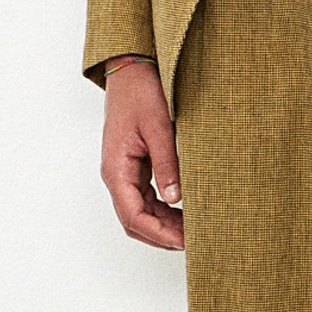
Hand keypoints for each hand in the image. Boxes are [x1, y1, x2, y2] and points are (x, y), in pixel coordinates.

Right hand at [101, 61, 184, 250]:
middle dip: (162, 236)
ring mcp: (124, 172)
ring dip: (164, 225)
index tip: (185, 242)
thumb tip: (175, 198)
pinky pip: (146, 198)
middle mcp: (116, 175)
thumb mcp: (160, 127)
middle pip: (134, 221)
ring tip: (194, 230)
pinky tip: (185, 212)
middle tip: (195, 242)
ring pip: (140, 212)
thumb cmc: (142, 92)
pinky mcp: (134, 166)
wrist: (132, 69)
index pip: (133, 216)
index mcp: (116, 169)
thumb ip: (167, 164)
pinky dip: (164, 210)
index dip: (159, 234)